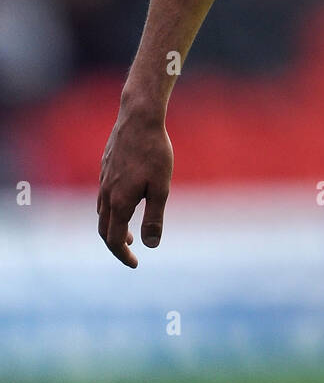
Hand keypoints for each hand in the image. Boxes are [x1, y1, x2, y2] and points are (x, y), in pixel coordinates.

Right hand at [97, 100, 173, 267]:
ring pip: (102, 213)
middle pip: (104, 230)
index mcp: (119, 202)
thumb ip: (154, 217)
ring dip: (113, 227)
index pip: (114, 240)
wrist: (139, 117)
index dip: (123, 255)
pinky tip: (125, 203)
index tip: (136, 264)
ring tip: (129, 233)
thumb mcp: (161, 187)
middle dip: (116, 246)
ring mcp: (103, 180)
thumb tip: (152, 245)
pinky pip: (103, 196)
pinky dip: (111, 210)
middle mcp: (106, 194)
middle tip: (131, 253)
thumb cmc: (155, 151)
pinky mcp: (105, 167)